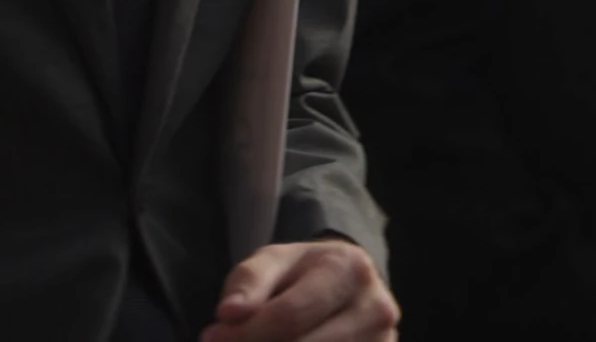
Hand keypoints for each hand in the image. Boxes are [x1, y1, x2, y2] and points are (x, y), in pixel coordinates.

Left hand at [201, 238, 397, 341]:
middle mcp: (377, 308)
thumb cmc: (304, 274)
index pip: (290, 314)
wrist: (348, 285)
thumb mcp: (274, 262)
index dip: (244, 333)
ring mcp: (384, 341)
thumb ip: (249, 282)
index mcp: (350, 269)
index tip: (210, 337)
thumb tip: (228, 313)